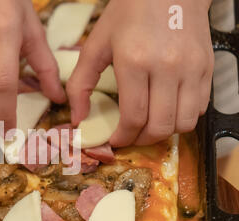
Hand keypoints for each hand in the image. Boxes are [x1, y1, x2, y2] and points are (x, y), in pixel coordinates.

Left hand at [67, 0, 213, 145]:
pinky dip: (182, 117)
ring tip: (149, 125)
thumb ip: (81, 84)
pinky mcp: (207, 68)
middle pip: (160, 126)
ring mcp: (192, 68)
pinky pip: (199, 108)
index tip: (115, 139)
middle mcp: (168, 67)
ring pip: (183, 123)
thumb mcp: (96, 44)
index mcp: (135, 61)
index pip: (134, 117)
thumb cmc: (129, 14)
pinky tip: (167, 109)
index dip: (123, 137)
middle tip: (131, 136)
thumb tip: (78, 119)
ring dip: (164, 132)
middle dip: (142, 140)